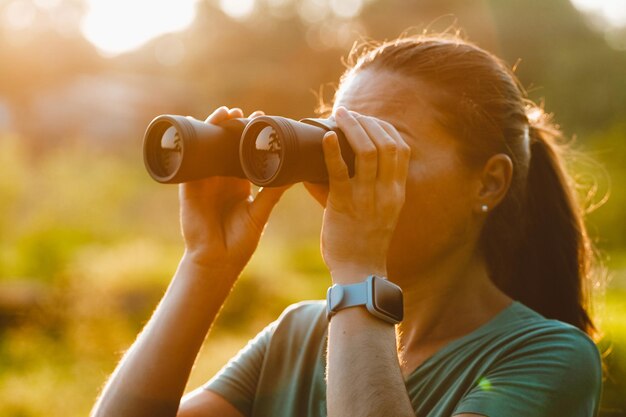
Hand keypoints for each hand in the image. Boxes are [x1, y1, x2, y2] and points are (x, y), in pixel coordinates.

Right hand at [179, 106, 289, 273]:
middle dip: (232, 127)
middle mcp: (221, 180)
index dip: (251, 136)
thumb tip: (294, 173)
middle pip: (225, 146)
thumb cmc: (239, 242)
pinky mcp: (189, 188)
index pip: (244, 153)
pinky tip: (196, 128)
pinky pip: (189, 161)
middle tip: (244, 113)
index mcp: (239, 184)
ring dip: (213, 129)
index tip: (262, 118)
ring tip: (225, 114)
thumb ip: (273, 192)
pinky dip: (192, 145)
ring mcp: (204, 182)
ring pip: (207, 149)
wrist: (217, 262)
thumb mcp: (259, 213)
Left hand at [321, 107, 410, 283]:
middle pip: (387, 144)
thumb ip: (372, 188)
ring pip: (368, 152)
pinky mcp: (344, 206)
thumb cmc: (364, 242)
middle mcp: (387, 192)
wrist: (358, 272)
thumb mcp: (381, 212)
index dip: (385, 128)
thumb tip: (347, 164)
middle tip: (348, 113)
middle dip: (368, 122)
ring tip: (338, 115)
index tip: (368, 120)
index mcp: (397, 192)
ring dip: (352, 128)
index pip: (400, 149)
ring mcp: (367, 198)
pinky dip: (333, 151)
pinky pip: (340, 172)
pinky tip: (325, 137)